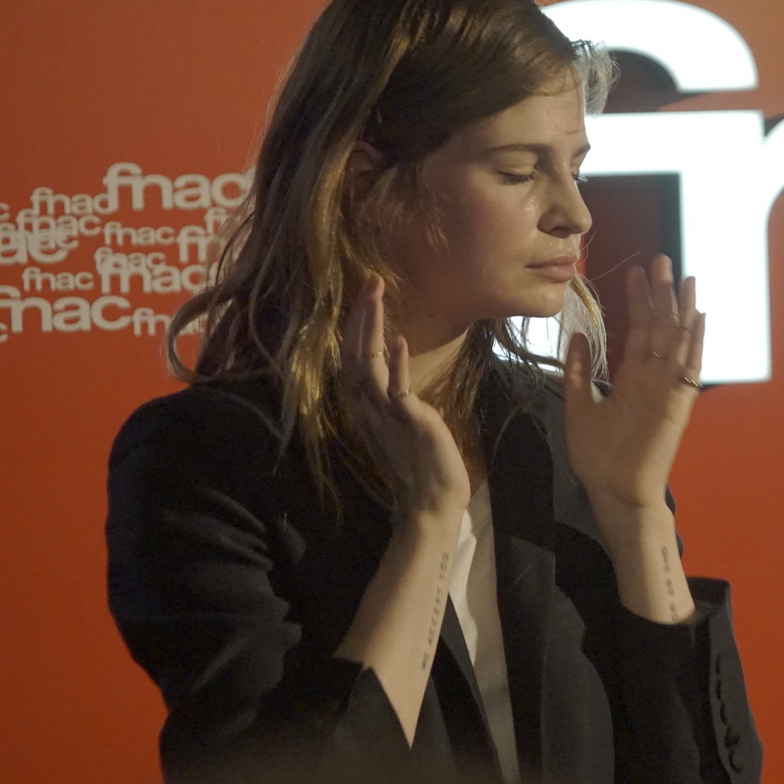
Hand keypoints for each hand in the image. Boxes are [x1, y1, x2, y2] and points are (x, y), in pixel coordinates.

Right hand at [339, 275, 469, 529]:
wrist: (430, 503)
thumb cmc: (419, 465)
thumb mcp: (400, 424)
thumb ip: (392, 398)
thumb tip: (393, 369)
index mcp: (365, 406)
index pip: (353, 357)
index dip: (356, 325)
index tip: (365, 295)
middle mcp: (367, 407)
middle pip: (355, 353)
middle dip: (361, 315)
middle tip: (370, 280)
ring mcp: (385, 414)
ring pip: (369, 364)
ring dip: (372, 328)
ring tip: (374, 296)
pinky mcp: (409, 422)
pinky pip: (397, 390)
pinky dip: (396, 364)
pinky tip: (397, 340)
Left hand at [562, 255, 705, 534]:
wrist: (614, 492)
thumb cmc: (597, 458)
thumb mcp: (578, 405)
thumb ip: (578, 371)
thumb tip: (575, 335)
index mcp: (632, 379)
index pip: (638, 330)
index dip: (638, 302)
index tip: (634, 273)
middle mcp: (653, 378)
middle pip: (660, 327)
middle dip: (660, 294)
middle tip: (660, 259)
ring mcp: (668, 389)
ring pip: (678, 340)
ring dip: (681, 309)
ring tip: (684, 277)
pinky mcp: (678, 403)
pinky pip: (689, 367)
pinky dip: (695, 342)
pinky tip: (699, 316)